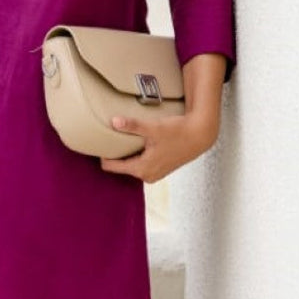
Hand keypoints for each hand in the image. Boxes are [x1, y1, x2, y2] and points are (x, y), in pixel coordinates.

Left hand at [99, 111, 218, 183]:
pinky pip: (142, 163)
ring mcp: (155, 174)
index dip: (104, 154)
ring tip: (124, 138)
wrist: (200, 135)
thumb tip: (114, 121)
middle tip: (109, 137)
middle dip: (116, 153)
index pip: (112, 166)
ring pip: (132, 164)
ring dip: (128, 153)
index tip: (98, 142)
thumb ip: (133, 126)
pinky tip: (140, 142)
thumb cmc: (178, 132)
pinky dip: (138, 154)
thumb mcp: (153, 128)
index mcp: (142, 169)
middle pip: (121, 166)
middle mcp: (147, 176)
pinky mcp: (161, 169)